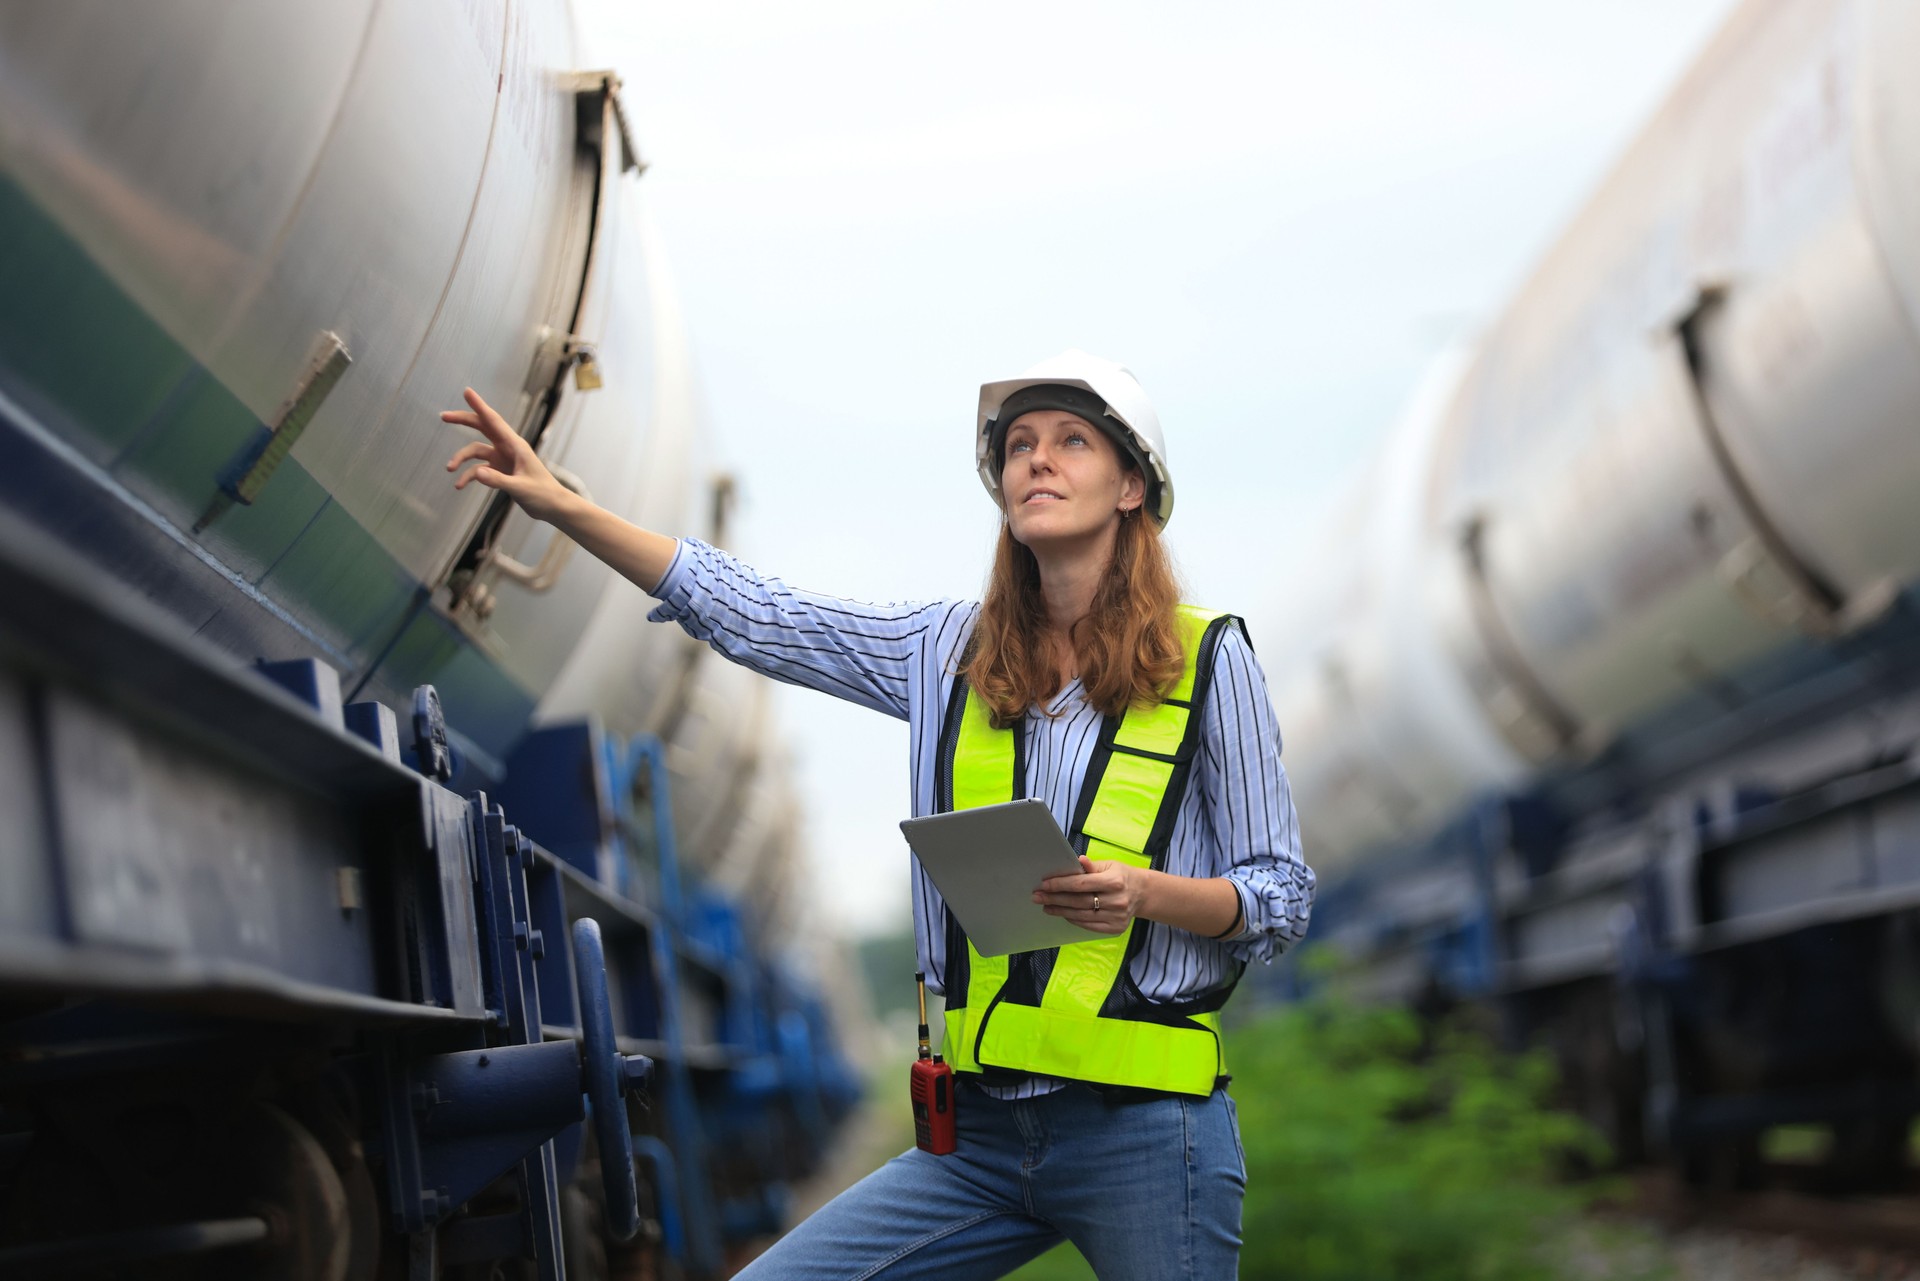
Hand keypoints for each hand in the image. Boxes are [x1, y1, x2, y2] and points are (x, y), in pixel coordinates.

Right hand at [443, 388, 574, 522]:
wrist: (552, 507)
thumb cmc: (542, 494)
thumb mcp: (520, 488)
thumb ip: (498, 480)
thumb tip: (476, 473)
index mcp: (516, 445)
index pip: (494, 421)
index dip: (479, 406)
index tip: (467, 392)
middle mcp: (507, 448)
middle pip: (482, 427)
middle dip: (463, 421)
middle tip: (443, 416)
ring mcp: (502, 459)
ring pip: (475, 451)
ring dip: (461, 458)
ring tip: (449, 469)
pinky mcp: (499, 471)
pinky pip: (478, 469)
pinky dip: (468, 476)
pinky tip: (459, 485)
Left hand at [1033, 856, 1142, 935]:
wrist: (1142, 893)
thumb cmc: (1122, 876)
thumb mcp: (1110, 865)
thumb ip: (1092, 866)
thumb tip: (1078, 860)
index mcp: (1114, 881)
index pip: (1081, 884)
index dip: (1060, 884)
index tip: (1044, 884)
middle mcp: (1116, 900)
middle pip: (1078, 901)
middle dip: (1055, 898)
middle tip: (1037, 896)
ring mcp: (1116, 916)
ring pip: (1081, 915)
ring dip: (1060, 911)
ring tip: (1046, 906)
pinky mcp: (1115, 928)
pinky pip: (1088, 925)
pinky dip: (1074, 919)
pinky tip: (1063, 913)